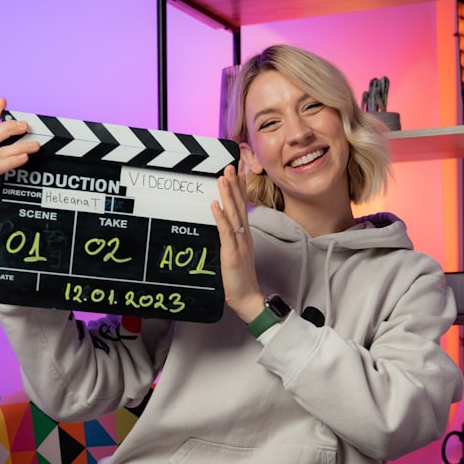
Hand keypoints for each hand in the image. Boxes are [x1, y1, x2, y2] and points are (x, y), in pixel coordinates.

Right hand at [0, 97, 39, 175]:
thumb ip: (16, 159)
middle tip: (25, 125)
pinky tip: (23, 158)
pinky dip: (11, 161)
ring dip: (17, 146)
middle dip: (7, 127)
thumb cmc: (2, 194)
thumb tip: (34, 147)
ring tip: (35, 146)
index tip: (2, 99)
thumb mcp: (10, 173)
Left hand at [211, 164, 264, 323]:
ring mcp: (239, 243)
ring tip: (224, 178)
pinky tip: (216, 204)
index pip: (243, 207)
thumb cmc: (240, 279)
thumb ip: (232, 240)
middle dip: (235, 185)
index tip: (238, 172)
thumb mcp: (236, 254)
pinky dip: (220, 216)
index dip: (241, 189)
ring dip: (228, 195)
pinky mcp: (232, 252)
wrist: (248, 297)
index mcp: (245, 235)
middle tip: (231, 166)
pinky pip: (226, 231)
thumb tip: (224, 227)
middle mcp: (244, 236)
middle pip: (240, 205)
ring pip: (234, 214)